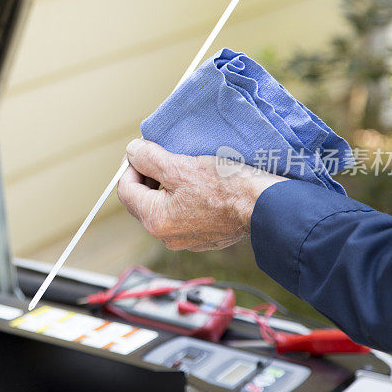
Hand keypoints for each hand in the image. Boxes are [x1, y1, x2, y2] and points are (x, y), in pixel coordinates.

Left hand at [117, 139, 285, 250]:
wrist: (266, 207)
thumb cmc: (226, 186)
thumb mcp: (180, 166)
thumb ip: (149, 159)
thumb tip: (132, 152)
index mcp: (155, 220)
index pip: (125, 190)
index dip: (130, 166)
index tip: (142, 151)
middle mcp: (166, 237)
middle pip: (142, 201)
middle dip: (148, 176)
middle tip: (161, 157)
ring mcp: (185, 240)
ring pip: (163, 208)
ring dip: (166, 187)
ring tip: (182, 169)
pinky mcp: (203, 238)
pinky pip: (183, 215)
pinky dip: (184, 198)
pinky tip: (199, 185)